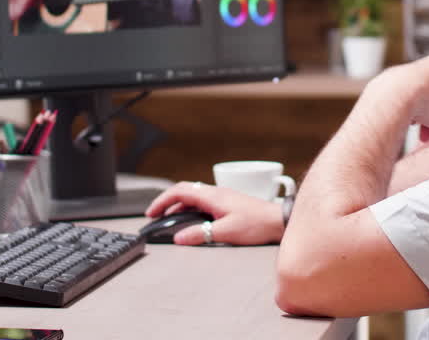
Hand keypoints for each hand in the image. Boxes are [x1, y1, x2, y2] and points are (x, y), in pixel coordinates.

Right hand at [145, 182, 284, 245]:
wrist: (277, 221)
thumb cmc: (257, 224)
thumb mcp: (226, 232)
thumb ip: (201, 234)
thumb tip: (179, 238)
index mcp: (212, 196)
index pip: (180, 191)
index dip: (162, 200)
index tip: (151, 212)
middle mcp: (215, 193)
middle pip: (184, 191)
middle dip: (166, 202)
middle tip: (155, 215)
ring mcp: (221, 197)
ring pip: (193, 197)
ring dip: (178, 207)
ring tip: (168, 220)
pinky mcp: (227, 204)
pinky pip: (202, 203)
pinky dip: (190, 210)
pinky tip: (190, 222)